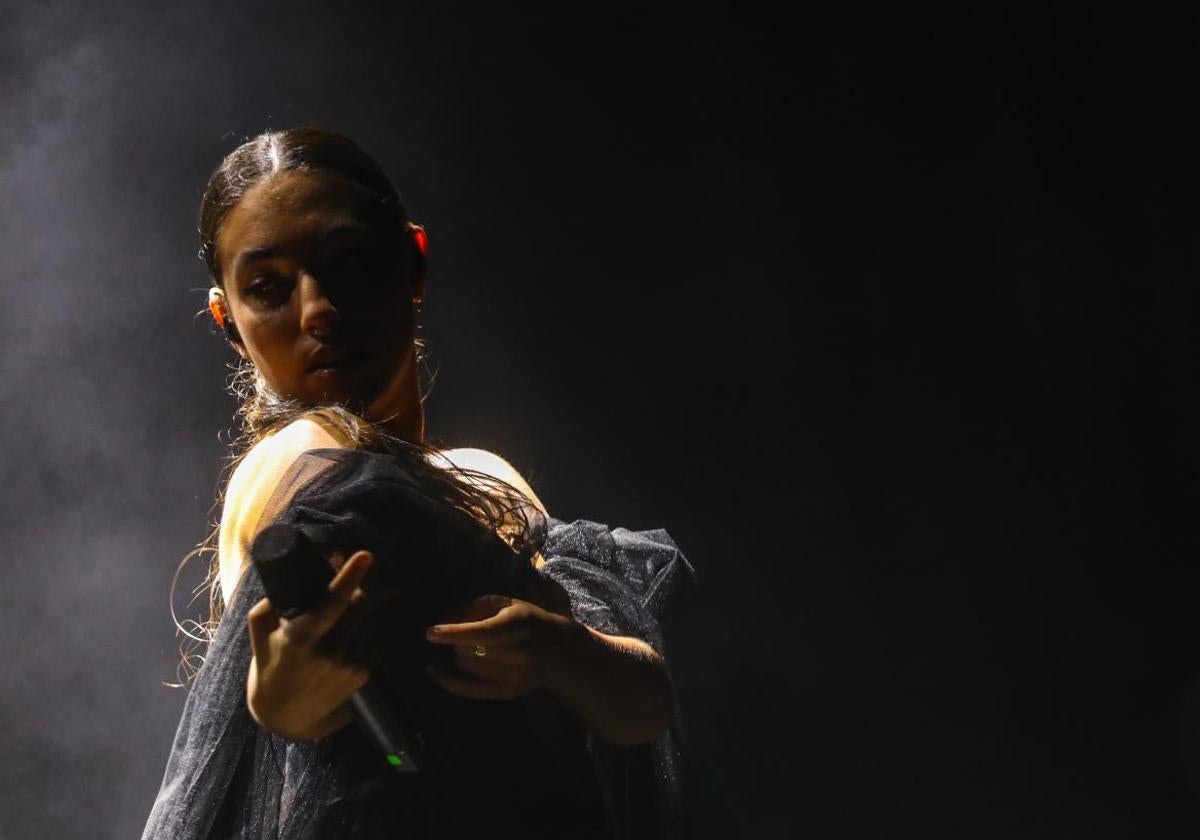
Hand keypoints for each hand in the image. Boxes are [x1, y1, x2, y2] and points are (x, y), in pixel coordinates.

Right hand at [246, 550, 374, 740]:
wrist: (285, 716)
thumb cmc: (269, 664)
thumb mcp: (260, 630)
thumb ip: (274, 600)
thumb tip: (303, 574)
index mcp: (300, 639)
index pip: (331, 602)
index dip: (350, 577)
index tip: (366, 555)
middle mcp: (328, 653)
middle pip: (359, 605)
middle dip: (357, 588)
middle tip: (349, 582)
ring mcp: (348, 665)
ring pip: (368, 621)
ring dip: (360, 610)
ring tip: (342, 614)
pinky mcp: (363, 675)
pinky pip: (371, 639)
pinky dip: (362, 630)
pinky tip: (346, 636)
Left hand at [423, 595, 582, 699]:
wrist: (560, 651)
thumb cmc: (527, 621)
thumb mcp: (507, 603)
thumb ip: (476, 607)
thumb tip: (445, 621)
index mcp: (519, 624)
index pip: (483, 632)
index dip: (454, 633)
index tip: (430, 632)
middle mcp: (519, 653)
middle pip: (470, 651)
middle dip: (456, 642)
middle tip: (457, 635)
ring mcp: (515, 676)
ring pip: (467, 667)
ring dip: (457, 656)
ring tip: (463, 648)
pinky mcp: (509, 692)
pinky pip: (471, 690)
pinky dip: (449, 681)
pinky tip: (435, 671)